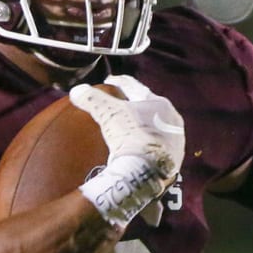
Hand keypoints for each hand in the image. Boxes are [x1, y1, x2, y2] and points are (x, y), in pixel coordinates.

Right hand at [70, 74, 184, 182]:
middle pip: (148, 106)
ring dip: (141, 124)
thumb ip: (92, 99)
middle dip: (133, 103)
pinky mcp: (174, 159)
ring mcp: (175, 140)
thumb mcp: (107, 113)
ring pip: (154, 126)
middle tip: (118, 103)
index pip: (134, 87)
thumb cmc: (130, 136)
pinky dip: (145, 143)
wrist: (146, 172)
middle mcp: (171, 119)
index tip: (109, 80)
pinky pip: (156, 146)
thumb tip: (77, 90)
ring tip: (127, 127)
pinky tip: (137, 148)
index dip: (119, 82)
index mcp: (158, 103)